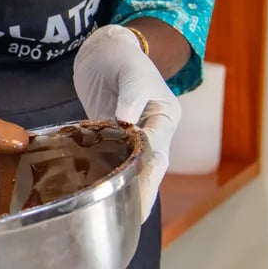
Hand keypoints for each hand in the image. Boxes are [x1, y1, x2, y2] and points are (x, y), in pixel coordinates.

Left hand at [73, 25, 181, 221]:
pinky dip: (110, 176)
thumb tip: (125, 122)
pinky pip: (113, 159)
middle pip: (150, 166)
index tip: (139, 194)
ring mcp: (133, 136)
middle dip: (142, 192)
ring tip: (120, 216)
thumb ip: (130, 98)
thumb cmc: (124, 58)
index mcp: (166, 118)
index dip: (148, 175)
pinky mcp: (112, 137)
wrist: (105, 50)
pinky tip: (102, 194)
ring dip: (128, 189)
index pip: (157, 150)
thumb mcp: (132, 73)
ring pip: (133, 167)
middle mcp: (154, 131)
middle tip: (133, 218)